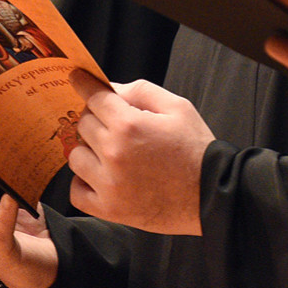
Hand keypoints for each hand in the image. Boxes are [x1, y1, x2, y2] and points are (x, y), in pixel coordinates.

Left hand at [69, 77, 213, 234]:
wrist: (212, 195)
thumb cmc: (196, 150)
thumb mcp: (178, 108)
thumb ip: (141, 91)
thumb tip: (111, 88)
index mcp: (130, 125)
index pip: (94, 97)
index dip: (84, 84)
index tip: (77, 78)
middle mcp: (114, 153)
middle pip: (83, 124)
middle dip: (96, 118)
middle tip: (115, 124)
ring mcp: (109, 184)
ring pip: (75, 156)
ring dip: (89, 151)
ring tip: (111, 153)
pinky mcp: (109, 210)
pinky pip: (76, 191)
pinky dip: (84, 183)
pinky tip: (102, 177)